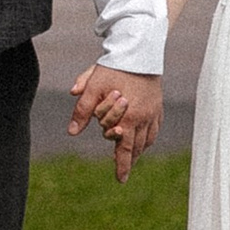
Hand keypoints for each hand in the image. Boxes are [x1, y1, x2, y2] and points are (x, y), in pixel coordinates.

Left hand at [69, 65, 162, 183]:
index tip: (121, 180)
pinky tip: (144, 140)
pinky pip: (155, 127)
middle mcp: (143, 117)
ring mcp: (153, 111)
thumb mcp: (94, 87)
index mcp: (128, 117)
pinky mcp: (158, 103)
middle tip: (124, 171)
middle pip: (137, 147)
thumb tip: (71, 132)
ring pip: (147, 139)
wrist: (139, 49)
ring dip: (139, 150)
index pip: (124, 149)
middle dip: (129, 160)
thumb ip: (82, 110)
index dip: (122, 166)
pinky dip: (149, 137)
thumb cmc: (114, 67)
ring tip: (131, 158)